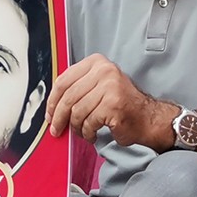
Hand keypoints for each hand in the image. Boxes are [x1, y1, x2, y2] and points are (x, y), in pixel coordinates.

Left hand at [46, 54, 168, 147]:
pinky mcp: (113, 105)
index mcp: (97, 62)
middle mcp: (104, 70)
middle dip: (59, 117)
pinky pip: (89, 122)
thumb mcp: (98, 86)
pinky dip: (88, 132)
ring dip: (76, 127)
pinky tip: (93, 134)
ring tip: (82, 132)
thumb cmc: (120, 104)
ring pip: (77, 111)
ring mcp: (110, 87)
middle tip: (56, 130)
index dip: (52, 100)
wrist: (147, 118)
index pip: (64, 80)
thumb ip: (78, 87)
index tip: (49, 114)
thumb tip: (52, 104)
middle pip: (68, 96)